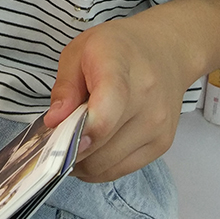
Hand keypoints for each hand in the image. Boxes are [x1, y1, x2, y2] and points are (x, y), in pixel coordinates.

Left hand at [44, 17, 188, 182]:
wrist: (165, 50)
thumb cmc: (118, 48)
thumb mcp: (79, 51)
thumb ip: (65, 87)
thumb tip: (54, 122)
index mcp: (120, 68)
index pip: (104, 114)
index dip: (80, 134)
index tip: (59, 138)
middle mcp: (146, 100)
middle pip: (100, 147)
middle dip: (70, 148)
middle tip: (57, 136)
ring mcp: (157, 126)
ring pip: (106, 166)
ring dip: (83, 161)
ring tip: (75, 140)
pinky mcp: (162, 145)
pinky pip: (120, 170)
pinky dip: (99, 166)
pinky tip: (92, 147)